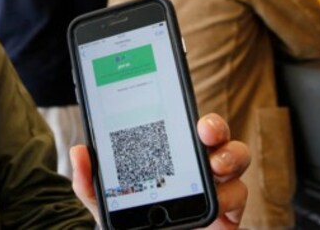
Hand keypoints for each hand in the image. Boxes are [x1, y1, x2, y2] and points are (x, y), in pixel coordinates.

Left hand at [69, 113, 250, 228]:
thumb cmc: (135, 225)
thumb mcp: (108, 204)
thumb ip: (91, 182)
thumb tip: (79, 152)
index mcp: (170, 154)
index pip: (181, 123)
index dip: (181, 107)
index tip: (181, 102)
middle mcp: (196, 164)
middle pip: (215, 135)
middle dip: (215, 125)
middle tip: (205, 131)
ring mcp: (216, 186)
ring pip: (237, 157)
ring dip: (230, 156)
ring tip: (215, 167)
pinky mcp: (230, 211)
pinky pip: (240, 195)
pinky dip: (229, 197)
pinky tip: (214, 203)